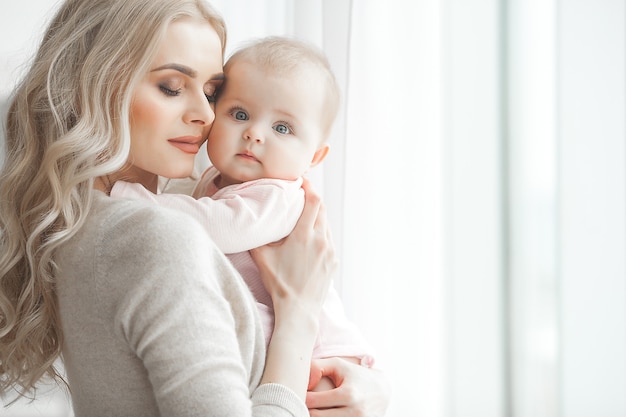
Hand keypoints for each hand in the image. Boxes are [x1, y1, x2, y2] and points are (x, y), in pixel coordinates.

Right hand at [250, 179, 336, 318]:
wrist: (299, 310)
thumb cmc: (278, 284)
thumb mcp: (262, 257)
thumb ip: (259, 235)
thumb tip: (252, 219)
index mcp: (303, 235)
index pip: (313, 200)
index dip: (309, 186)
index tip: (302, 180)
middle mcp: (321, 240)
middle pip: (322, 208)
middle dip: (312, 199)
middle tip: (301, 195)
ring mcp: (330, 251)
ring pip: (326, 224)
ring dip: (317, 216)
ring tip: (304, 216)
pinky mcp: (334, 261)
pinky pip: (329, 238)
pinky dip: (320, 232)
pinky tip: (309, 237)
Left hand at [306, 358, 390, 416]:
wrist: (382, 390)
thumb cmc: (355, 376)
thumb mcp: (338, 365)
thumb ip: (317, 367)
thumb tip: (305, 385)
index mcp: (348, 394)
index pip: (313, 402)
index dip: (302, 397)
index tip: (301, 393)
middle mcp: (355, 412)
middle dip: (306, 409)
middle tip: (302, 403)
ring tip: (313, 409)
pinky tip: (325, 414)